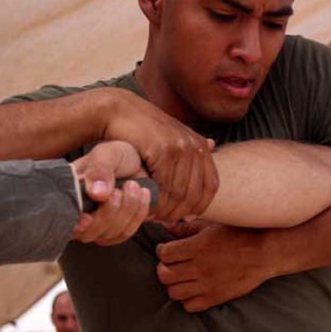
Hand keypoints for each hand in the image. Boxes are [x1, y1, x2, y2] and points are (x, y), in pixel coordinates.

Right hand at [70, 141, 152, 244]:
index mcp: (70, 194)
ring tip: (133, 186)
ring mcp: (98, 224)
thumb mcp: (107, 154)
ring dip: (127, 210)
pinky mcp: (116, 229)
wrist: (140, 162)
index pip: (65, 220)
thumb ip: (99, 170)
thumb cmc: (118, 156)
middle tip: (119, 190)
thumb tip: (95, 194)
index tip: (88, 217)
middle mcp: (80, 213)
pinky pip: (126, 232)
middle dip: (108, 213)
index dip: (76, 224)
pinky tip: (142, 194)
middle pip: (89, 233)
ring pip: (109, 234)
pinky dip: (138, 214)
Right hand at [102, 89, 217, 221]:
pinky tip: (147, 204)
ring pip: (180, 193)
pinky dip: (157, 200)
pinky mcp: (164, 149)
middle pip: (196, 193)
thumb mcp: (170, 135)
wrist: (117, 111)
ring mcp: (181, 147)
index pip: (211, 185)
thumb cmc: (141, 129)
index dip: (200, 206)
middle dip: (180, 212)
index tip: (185, 217)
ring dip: (166, 209)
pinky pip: (166, 185)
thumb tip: (213, 144)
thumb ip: (189, 145)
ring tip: (155, 216)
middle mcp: (195, 145)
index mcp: (200, 144)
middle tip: (165, 220)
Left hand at [156, 222, 272, 310]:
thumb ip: (188, 228)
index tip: (166, 249)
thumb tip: (166, 226)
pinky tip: (192, 290)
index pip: (165, 253)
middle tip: (170, 264)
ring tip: (180, 278)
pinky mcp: (216, 297)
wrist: (265, 253)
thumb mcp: (213, 225)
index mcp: (198, 246)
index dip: (162, 250)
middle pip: (164, 275)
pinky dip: (186, 299)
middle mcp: (199, 267)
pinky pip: (190, 306)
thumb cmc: (240, 235)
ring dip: (173, 285)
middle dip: (163, 268)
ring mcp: (207, 285)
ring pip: (173, 292)